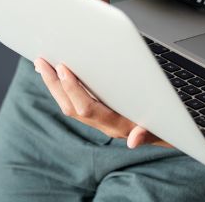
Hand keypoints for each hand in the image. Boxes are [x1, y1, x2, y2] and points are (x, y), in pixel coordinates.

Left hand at [34, 58, 171, 148]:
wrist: (163, 136)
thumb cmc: (160, 126)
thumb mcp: (157, 128)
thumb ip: (145, 134)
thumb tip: (134, 141)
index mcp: (115, 124)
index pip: (86, 108)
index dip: (73, 89)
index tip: (63, 68)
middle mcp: (103, 125)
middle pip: (71, 107)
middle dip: (55, 85)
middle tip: (41, 62)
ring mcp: (99, 122)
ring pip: (69, 106)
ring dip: (54, 86)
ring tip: (42, 65)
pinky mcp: (98, 117)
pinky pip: (73, 104)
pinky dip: (63, 89)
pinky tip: (56, 76)